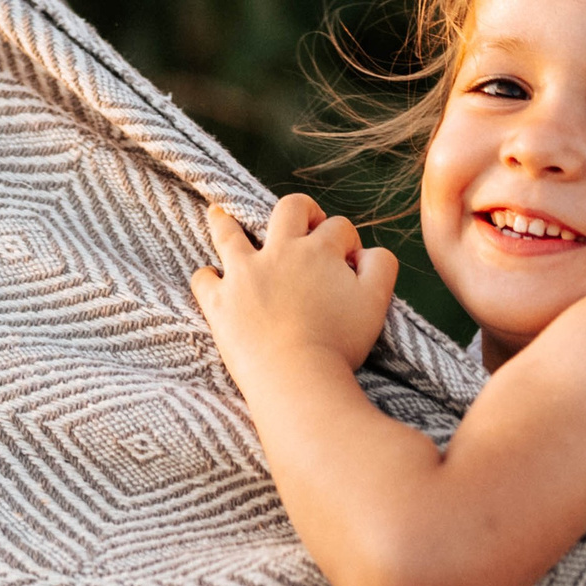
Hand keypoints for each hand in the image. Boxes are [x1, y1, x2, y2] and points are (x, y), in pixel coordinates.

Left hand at [192, 197, 398, 391]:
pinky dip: (207, 277)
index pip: (338, 227)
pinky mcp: (219, 302)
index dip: (347, 241)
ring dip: (226, 221)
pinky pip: (204, 279)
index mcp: (319, 250)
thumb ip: (381, 266)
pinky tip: (212, 278)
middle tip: (304, 224)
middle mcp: (280, 251)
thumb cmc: (340, 343)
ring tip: (220, 214)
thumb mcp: (377, 301)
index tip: (349, 262)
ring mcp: (244, 274)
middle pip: (289, 209)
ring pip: (229, 233)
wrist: (297, 377)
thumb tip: (365, 253)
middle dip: (302, 211)